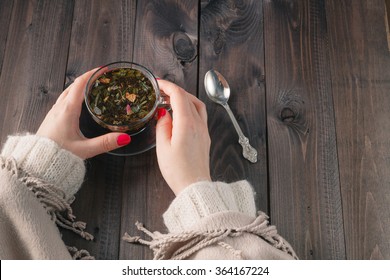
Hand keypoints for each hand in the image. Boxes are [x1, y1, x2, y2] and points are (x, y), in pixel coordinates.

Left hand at [36, 69, 130, 158]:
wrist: (36, 163)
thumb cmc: (58, 155)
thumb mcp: (85, 149)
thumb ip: (106, 143)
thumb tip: (125, 137)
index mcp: (67, 110)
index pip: (80, 84)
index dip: (92, 74)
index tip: (103, 69)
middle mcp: (59, 108)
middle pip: (74, 85)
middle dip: (88, 78)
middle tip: (102, 77)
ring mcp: (54, 112)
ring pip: (67, 92)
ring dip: (80, 86)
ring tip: (93, 88)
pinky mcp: (51, 119)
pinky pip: (64, 100)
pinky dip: (74, 95)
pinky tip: (80, 103)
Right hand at [156, 80, 210, 194]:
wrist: (195, 187)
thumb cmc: (178, 170)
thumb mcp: (163, 147)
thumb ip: (163, 125)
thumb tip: (165, 114)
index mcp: (187, 123)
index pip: (179, 95)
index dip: (167, 86)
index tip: (157, 83)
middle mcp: (199, 124)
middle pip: (189, 98)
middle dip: (174, 91)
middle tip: (160, 91)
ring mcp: (204, 131)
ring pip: (197, 105)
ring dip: (184, 98)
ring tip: (170, 101)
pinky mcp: (205, 138)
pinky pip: (199, 116)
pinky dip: (189, 109)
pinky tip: (179, 115)